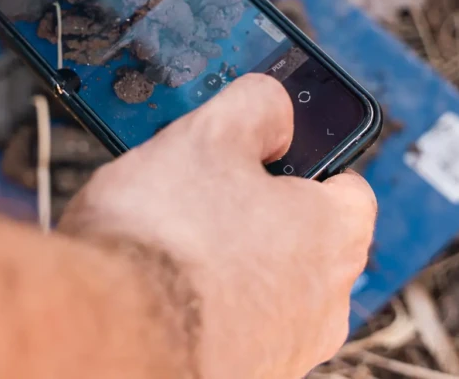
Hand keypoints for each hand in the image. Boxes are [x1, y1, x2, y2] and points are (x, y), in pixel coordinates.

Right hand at [59, 74, 377, 378]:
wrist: (110, 333)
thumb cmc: (165, 237)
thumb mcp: (208, 134)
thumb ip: (257, 107)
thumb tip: (275, 108)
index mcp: (335, 235)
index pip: (348, 186)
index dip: (304, 161)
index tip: (266, 153)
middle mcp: (326, 303)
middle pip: (303, 239)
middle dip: (258, 214)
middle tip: (204, 193)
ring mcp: (286, 349)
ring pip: (267, 286)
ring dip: (229, 262)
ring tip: (173, 241)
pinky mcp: (245, 376)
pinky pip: (234, 327)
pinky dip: (206, 307)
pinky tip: (164, 290)